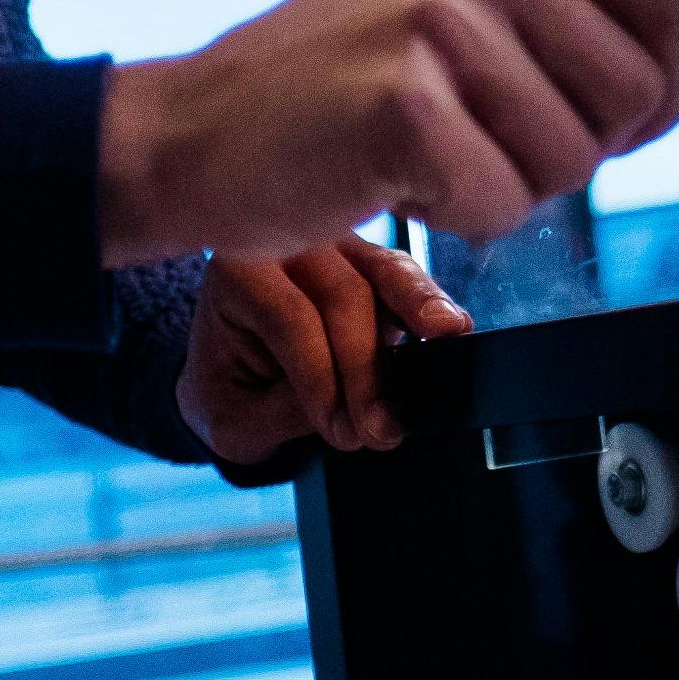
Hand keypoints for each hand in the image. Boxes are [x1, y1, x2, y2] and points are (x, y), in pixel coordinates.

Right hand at [99, 0, 678, 265]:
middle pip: (638, 94)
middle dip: (579, 148)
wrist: (192, 133)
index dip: (656, 89)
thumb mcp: (450, 4)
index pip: (667, 4)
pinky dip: (458, 219)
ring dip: (511, 188)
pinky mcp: (404, 105)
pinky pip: (505, 205)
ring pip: (575, 161)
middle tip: (488, 144)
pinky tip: (395, 181)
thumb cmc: (328, 87)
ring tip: (429, 156)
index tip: (597, 119)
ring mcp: (437, 25)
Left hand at [180, 237, 472, 471]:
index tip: (342, 433)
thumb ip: (289, 411)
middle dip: (368, 368)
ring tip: (449, 338)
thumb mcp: (235, 418)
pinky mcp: (370, 261)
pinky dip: (429, 304)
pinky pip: (404, 277)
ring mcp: (334, 247)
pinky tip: (452, 328)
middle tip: (381, 430)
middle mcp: (284, 246)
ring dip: (419, 309)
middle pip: (344, 294)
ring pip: (384, 272)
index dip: (321, 378)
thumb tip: (360, 413)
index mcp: (237, 274)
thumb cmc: (227, 389)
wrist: (228, 375)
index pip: (289, 319)